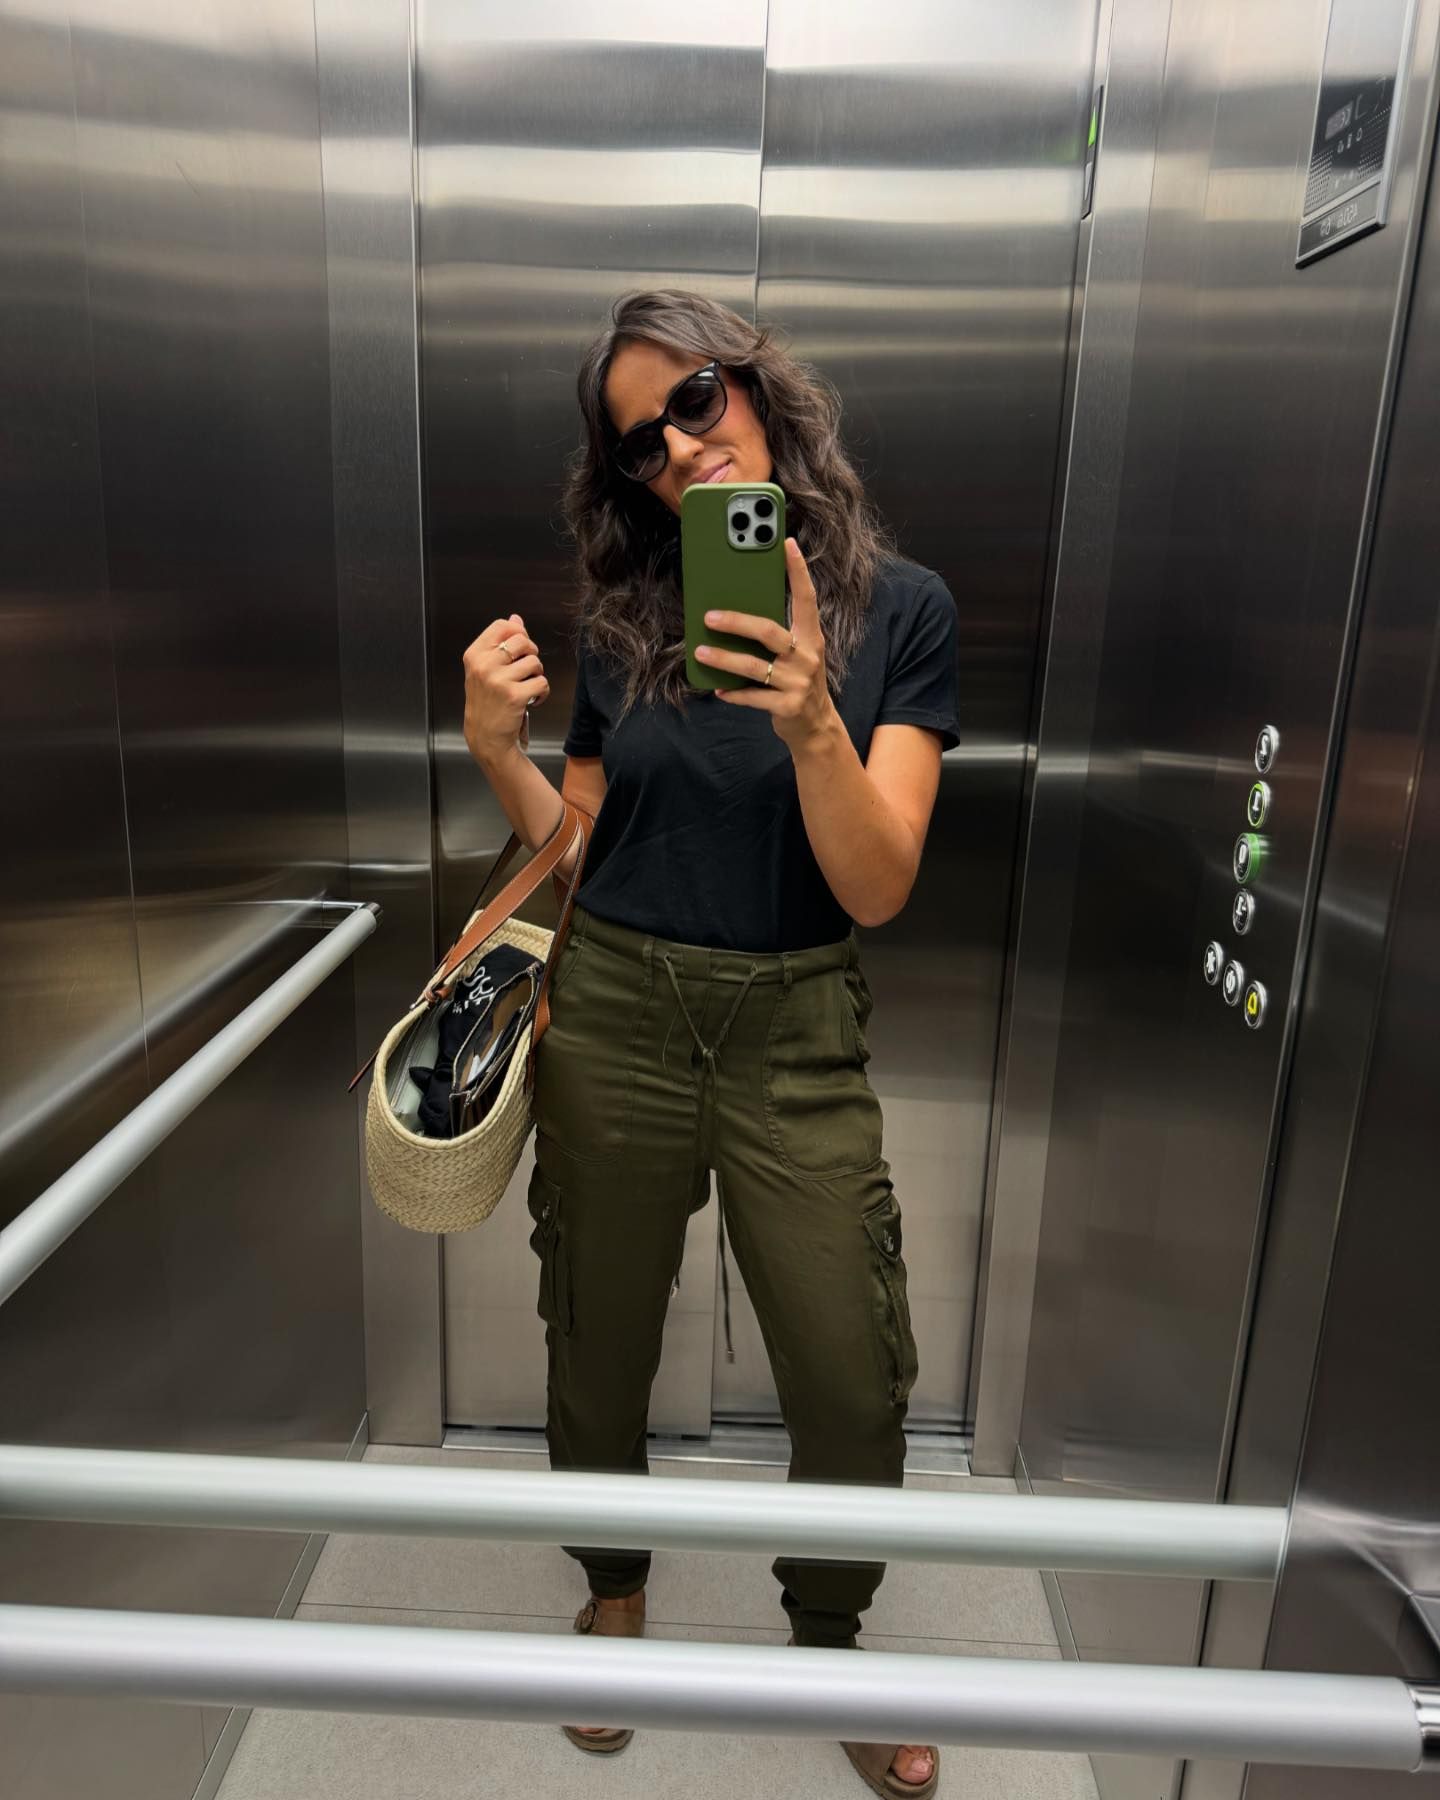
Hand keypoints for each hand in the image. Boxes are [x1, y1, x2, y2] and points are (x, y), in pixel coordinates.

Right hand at [462, 613, 549, 768]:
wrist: (486, 736)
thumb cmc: (487, 702)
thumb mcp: (485, 669)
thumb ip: (500, 642)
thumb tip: (516, 618)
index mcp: (474, 654)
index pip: (502, 626)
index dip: (518, 633)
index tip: (519, 649)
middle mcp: (484, 665)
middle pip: (522, 640)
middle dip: (531, 653)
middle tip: (526, 669)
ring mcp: (499, 680)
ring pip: (535, 662)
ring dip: (537, 675)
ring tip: (527, 686)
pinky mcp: (515, 695)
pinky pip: (542, 682)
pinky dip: (542, 692)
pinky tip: (532, 700)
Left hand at [696, 539, 838, 750]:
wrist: (816, 725)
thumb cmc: (797, 681)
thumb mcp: (796, 654)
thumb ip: (775, 636)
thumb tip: (733, 613)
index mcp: (811, 637)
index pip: (806, 598)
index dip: (798, 570)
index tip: (786, 543)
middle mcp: (808, 656)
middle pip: (768, 631)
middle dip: (736, 622)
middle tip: (708, 617)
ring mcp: (799, 682)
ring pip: (754, 666)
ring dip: (724, 660)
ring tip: (700, 653)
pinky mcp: (787, 706)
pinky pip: (752, 697)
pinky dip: (733, 693)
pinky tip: (718, 690)